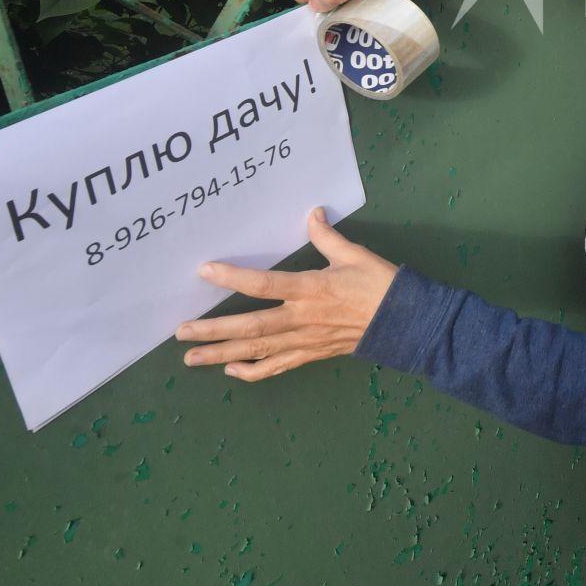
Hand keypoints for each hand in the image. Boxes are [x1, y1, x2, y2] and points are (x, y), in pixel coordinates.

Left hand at [175, 208, 397, 381]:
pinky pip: (277, 367)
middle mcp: (301, 318)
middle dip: (213, 330)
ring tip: (191, 358)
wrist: (404, 322)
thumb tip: (311, 213)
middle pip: (250, 327)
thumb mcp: (354, 254)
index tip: (205, 271)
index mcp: (310, 289)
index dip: (233, 277)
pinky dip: (253, 372)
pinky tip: (231, 371)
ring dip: (222, 355)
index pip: (264, 284)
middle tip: (181, 332)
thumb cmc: (379, 284)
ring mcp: (304, 341)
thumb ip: (327, 236)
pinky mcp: (311, 354)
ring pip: (257, 351)